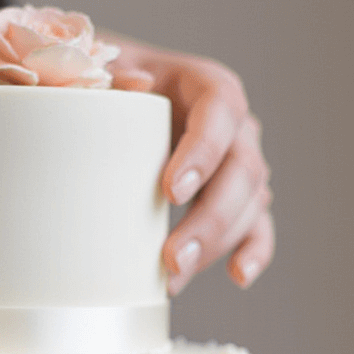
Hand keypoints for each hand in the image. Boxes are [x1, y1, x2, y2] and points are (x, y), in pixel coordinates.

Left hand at [106, 38, 273, 294]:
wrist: (105, 109)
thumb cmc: (101, 90)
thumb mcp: (97, 73)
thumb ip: (108, 76)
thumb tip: (134, 84)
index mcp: (201, 84)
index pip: (221, 108)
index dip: (203, 150)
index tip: (170, 192)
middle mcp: (230, 123)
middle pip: (243, 167)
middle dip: (211, 218)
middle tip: (172, 257)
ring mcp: (237, 162)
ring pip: (251, 202)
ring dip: (217, 245)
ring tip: (173, 279)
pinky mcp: (234, 198)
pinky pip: (256, 225)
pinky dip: (253, 250)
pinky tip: (238, 275)